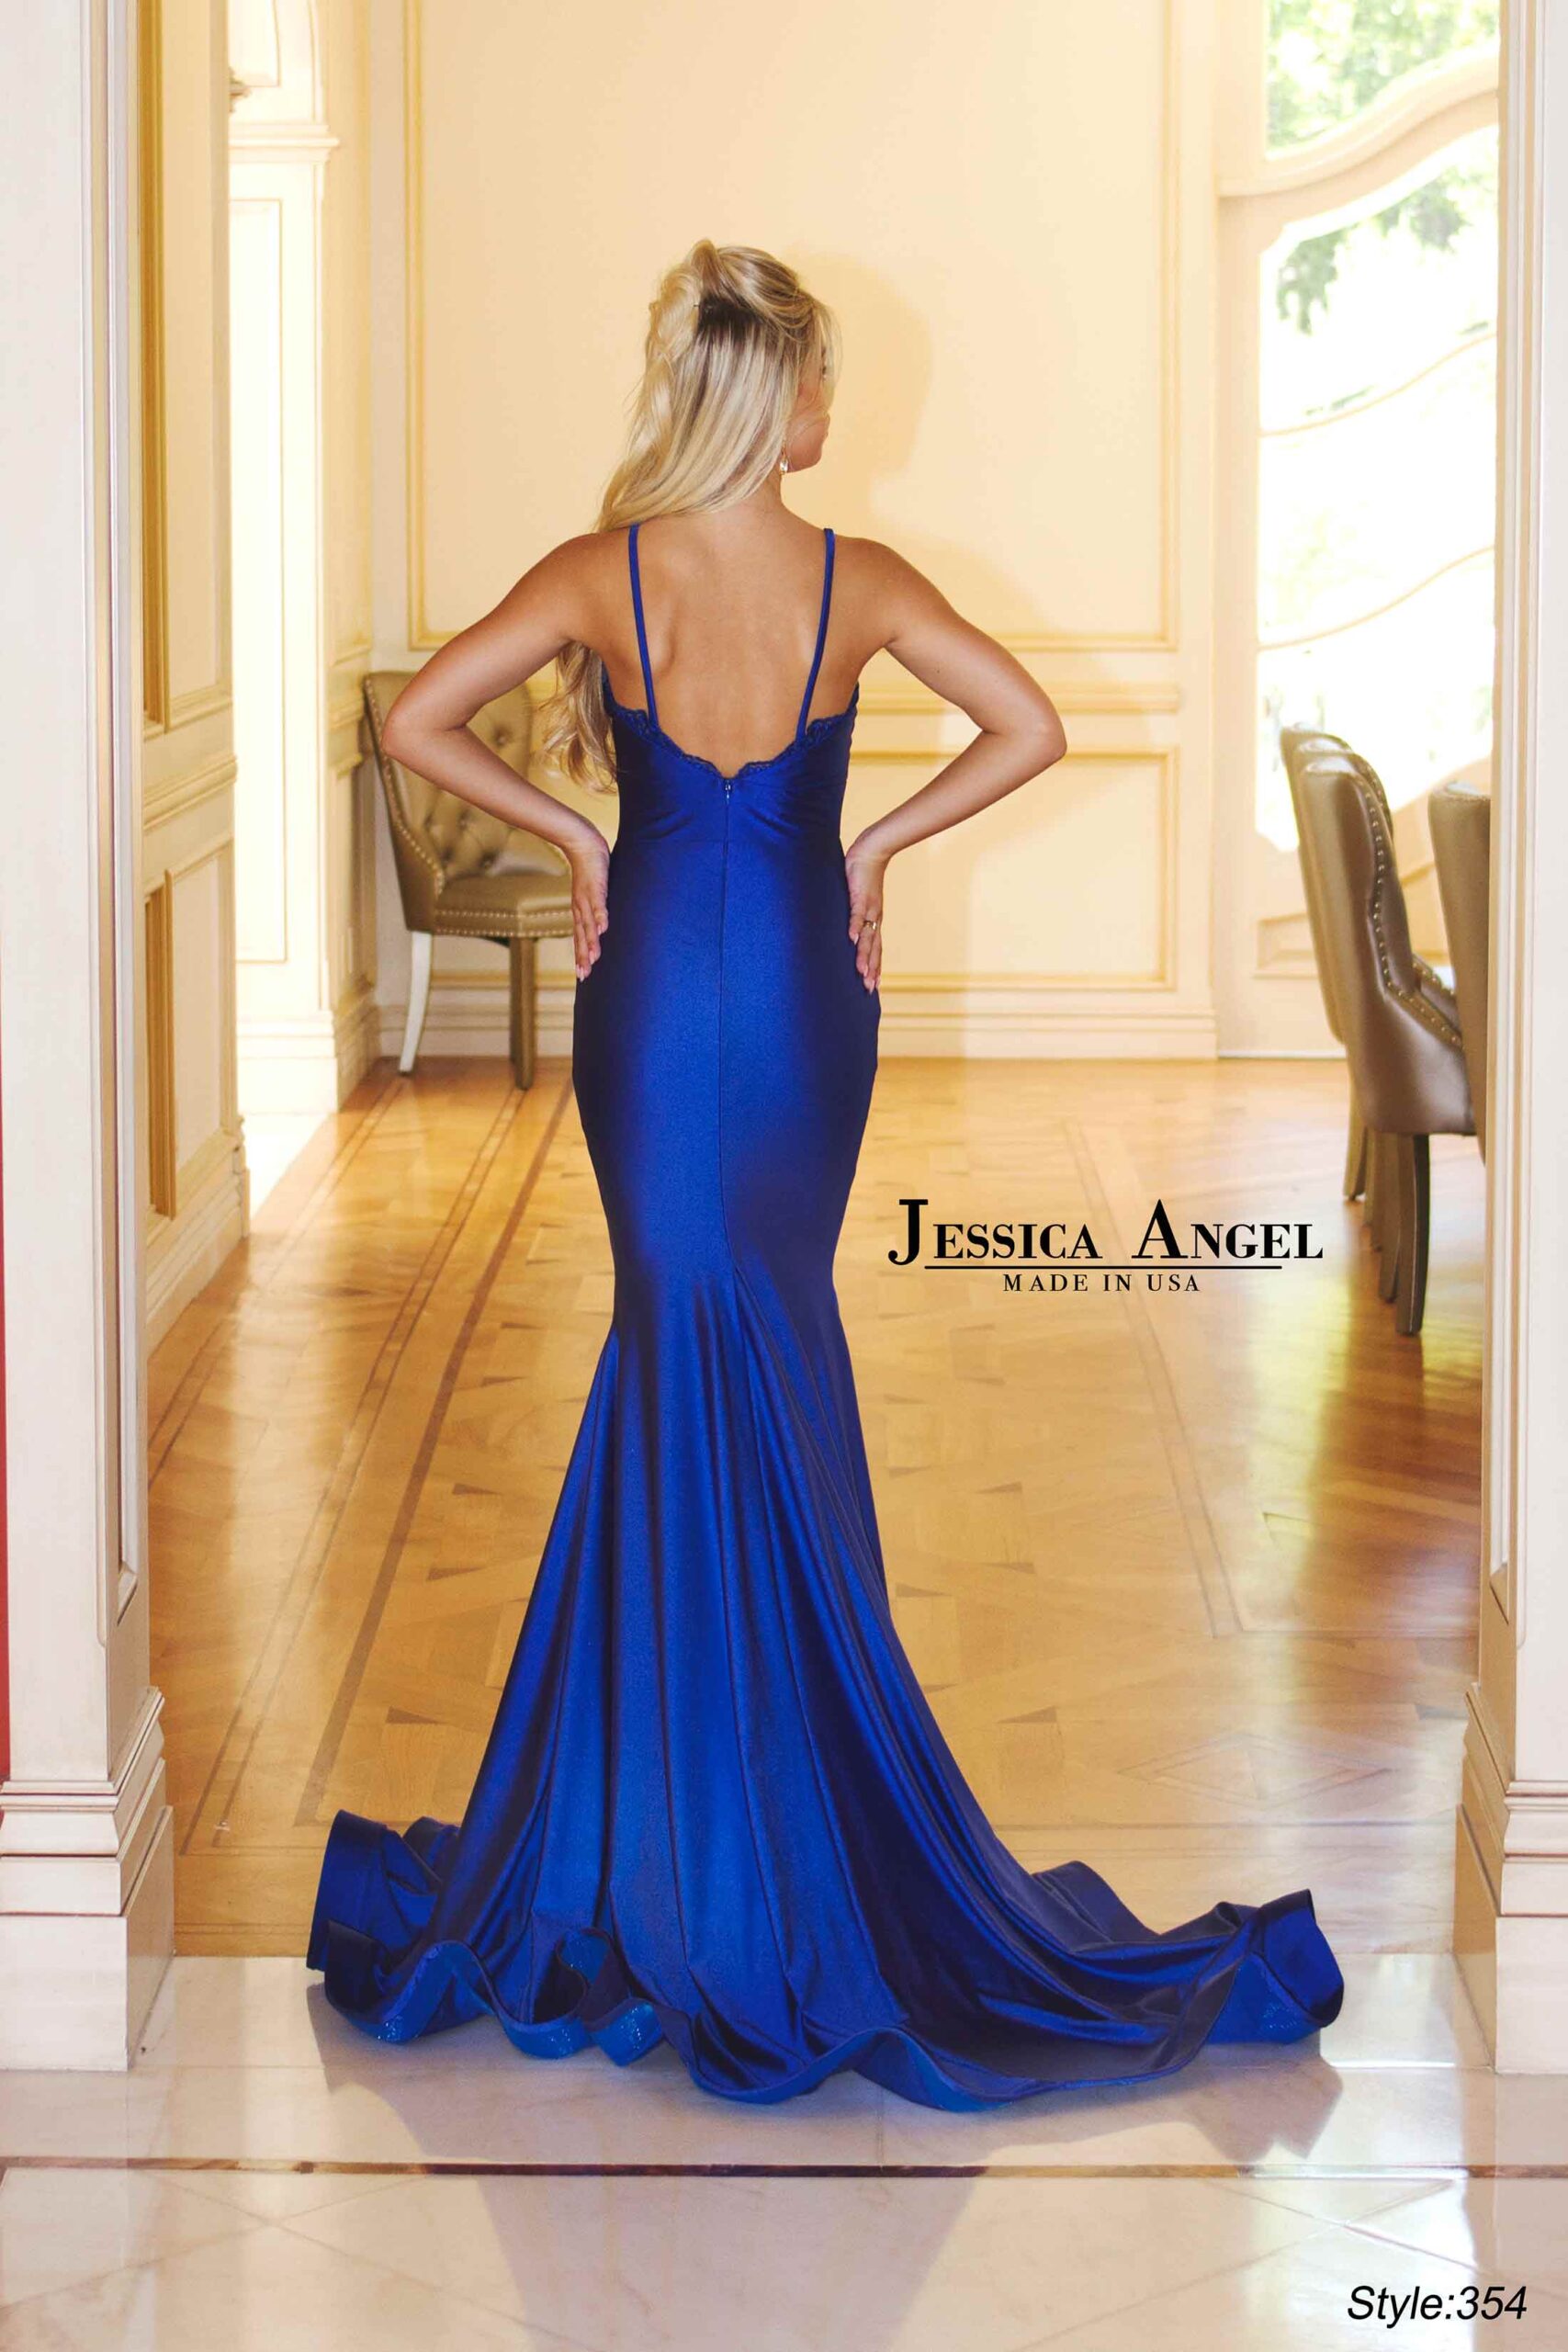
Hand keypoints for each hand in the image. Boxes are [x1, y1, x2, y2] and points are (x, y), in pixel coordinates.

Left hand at [567, 828, 609, 979]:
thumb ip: (596, 907)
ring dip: (592, 942)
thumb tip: (601, 921)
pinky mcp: (596, 887)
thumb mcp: (591, 891)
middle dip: (583, 957)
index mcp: (579, 910)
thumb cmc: (589, 868)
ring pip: (589, 924)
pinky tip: (603, 929)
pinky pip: (599, 904)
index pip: (579, 938)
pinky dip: (600, 917)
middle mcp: (580, 908)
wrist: (582, 843)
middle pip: (581, 937)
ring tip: (595, 958)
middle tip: (584, 976)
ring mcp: (587, 898)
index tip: (582, 975)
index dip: (580, 956)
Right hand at [845, 836, 887, 992]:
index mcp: (873, 920)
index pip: (876, 949)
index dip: (875, 967)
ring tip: (861, 972)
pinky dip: (854, 927)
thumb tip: (846, 928)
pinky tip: (852, 940)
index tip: (874, 986)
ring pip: (867, 936)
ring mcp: (868, 908)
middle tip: (868, 989)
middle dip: (871, 969)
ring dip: (864, 955)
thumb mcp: (858, 899)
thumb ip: (853, 914)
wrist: (872, 851)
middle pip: (874, 949)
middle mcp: (874, 917)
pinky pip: (856, 915)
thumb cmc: (863, 875)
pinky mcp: (859, 896)